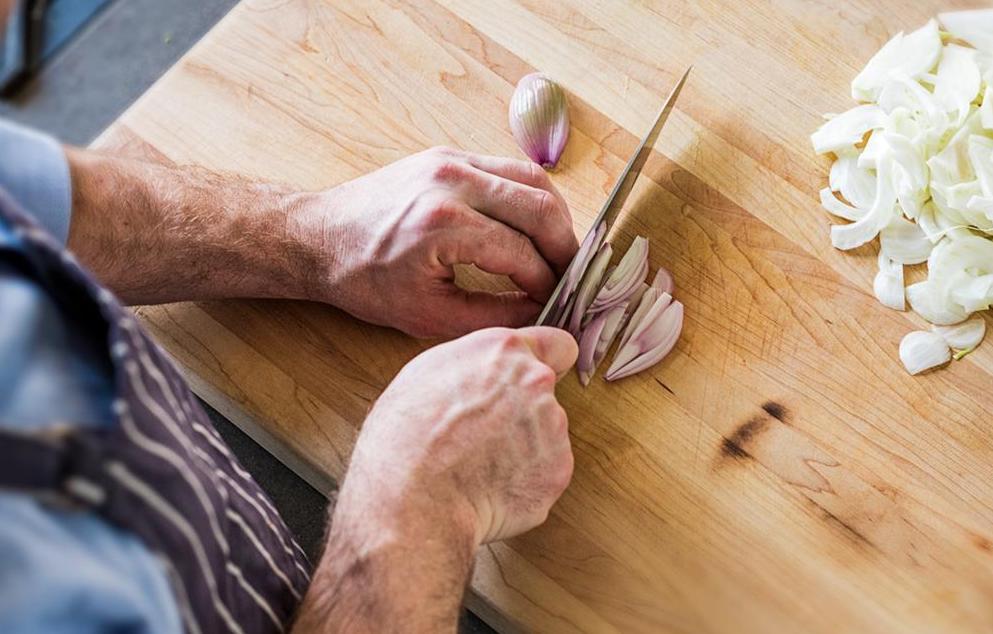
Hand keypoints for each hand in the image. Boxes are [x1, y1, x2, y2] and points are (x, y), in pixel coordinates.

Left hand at [291, 147, 577, 337]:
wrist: (319, 237)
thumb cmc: (363, 280)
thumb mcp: (427, 315)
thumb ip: (492, 316)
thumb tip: (541, 315)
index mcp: (444, 225)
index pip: (522, 253)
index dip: (548, 284)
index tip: (558, 304)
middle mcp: (453, 182)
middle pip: (541, 207)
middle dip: (565, 247)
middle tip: (571, 277)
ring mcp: (451, 161)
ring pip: (532, 180)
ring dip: (554, 217)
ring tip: (557, 253)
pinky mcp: (448, 155)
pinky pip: (508, 170)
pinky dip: (529, 198)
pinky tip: (530, 228)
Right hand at [293, 327, 575, 631]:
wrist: (414, 500)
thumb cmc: (405, 438)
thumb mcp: (426, 373)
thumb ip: (474, 366)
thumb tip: (483, 375)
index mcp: (504, 350)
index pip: (558, 344)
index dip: (549, 362)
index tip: (536, 379)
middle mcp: (537, 382)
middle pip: (545, 393)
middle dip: (523, 409)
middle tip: (483, 433)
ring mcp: (552, 427)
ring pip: (546, 435)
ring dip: (523, 447)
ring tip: (478, 465)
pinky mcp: (557, 471)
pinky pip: (545, 472)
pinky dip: (524, 481)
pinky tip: (489, 487)